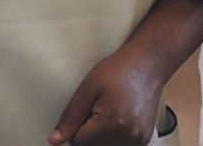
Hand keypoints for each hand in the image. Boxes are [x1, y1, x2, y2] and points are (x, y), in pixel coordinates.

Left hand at [48, 49, 167, 145]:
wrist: (148, 65)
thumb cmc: (119, 71)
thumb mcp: (88, 88)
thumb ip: (71, 117)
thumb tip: (54, 140)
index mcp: (112, 123)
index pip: (79, 142)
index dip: (76, 127)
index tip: (85, 110)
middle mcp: (129, 135)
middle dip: (89, 133)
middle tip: (97, 109)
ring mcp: (139, 140)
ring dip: (101, 137)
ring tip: (108, 112)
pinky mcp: (144, 139)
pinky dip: (114, 137)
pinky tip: (118, 119)